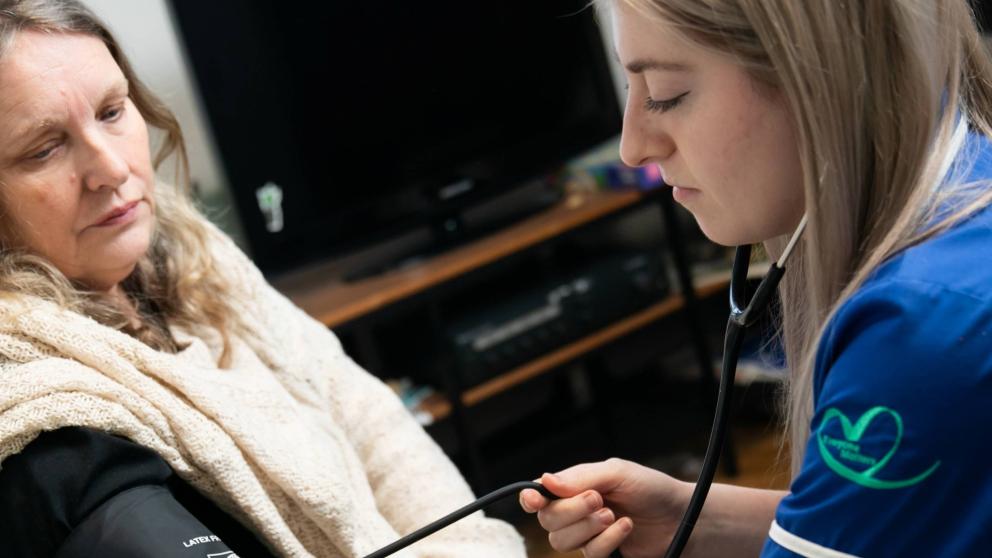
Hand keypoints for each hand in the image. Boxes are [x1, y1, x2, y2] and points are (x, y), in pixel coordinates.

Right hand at [519, 458, 691, 557]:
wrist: (680, 517)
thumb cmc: (650, 488)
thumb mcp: (617, 472)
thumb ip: (580, 477)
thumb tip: (545, 481)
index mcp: (573, 487)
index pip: (539, 495)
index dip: (530, 498)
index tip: (534, 499)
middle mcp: (575, 512)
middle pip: (548, 519)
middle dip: (571, 510)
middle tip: (599, 500)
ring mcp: (587, 535)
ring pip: (562, 540)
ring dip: (588, 526)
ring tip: (614, 514)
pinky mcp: (602, 554)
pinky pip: (589, 554)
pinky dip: (608, 540)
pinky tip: (625, 527)